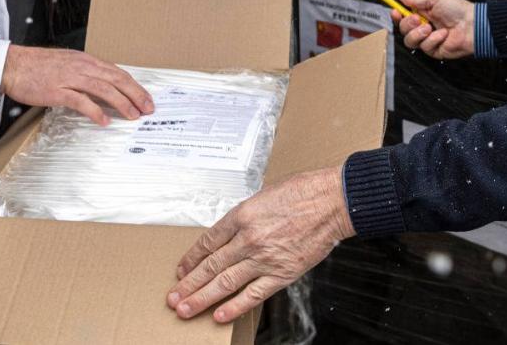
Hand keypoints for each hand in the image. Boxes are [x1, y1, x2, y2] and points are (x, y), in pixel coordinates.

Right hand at [0, 44, 153, 125]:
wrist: (13, 65)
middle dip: (135, 94)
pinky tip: (104, 121)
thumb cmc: (37, 66)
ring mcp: (70, 78)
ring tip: (132, 115)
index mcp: (86, 60)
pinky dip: (95, 111)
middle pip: (116, 79)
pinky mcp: (57, 90)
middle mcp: (82, 66)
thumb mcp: (67, 63)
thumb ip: (85, 73)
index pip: (117, 72)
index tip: (145, 98)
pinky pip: (81, 101)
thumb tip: (103, 86)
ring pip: (104, 89)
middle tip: (147, 108)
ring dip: (121, 103)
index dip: (134, 86)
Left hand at [168, 167, 351, 323]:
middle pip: (211, 265)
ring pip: (225, 282)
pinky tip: (219, 315)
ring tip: (185, 309)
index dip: (191, 258)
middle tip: (173, 297)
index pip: (208, 241)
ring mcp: (264, 258)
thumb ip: (245, 215)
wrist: (332, 201)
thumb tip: (231, 232)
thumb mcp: (264, 195)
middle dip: (189, 284)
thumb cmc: (303, 192)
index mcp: (242, 215)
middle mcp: (248, 238)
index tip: (182, 270)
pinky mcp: (282, 273)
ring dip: (202, 298)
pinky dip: (234, 306)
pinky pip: (253, 294)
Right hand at [394, 0, 475, 58]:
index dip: (396, 15)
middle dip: (407, 24)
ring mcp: (427, 39)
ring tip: (429, 27)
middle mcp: (422, 26)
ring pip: (409, 41)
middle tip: (417, 19)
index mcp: (422, 12)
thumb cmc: (457, 9)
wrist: (471, 24)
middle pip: (402, 29)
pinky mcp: (433, 50)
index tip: (395, 11)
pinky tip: (442, 34)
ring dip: (418, 33)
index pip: (402, 16)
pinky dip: (433, 39)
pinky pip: (424, 47)